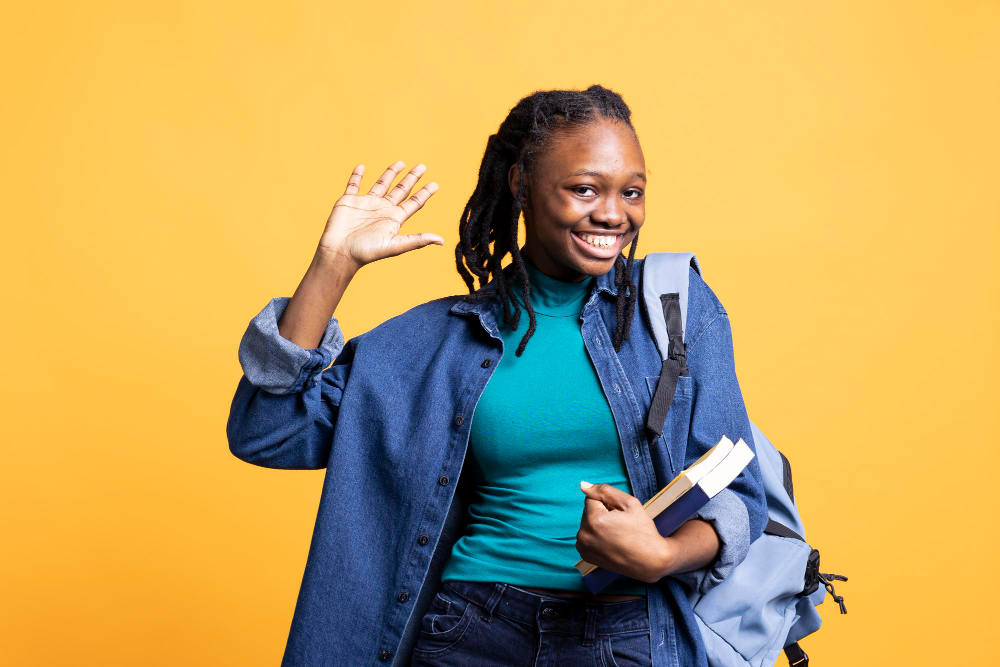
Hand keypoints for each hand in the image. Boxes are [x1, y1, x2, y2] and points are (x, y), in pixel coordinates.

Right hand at [317, 161, 442, 270]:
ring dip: (390, 173)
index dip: (424, 193)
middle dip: (411, 178)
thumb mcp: (395, 245)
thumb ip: (417, 240)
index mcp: (394, 219)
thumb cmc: (366, 252)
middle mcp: (382, 210)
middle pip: (401, 190)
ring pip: (381, 184)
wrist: (340, 252)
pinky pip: (353, 185)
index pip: (413, 202)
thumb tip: (441, 241)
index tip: (435, 184)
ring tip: (401, 163)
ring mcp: (366, 204)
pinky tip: (361, 167)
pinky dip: (357, 175)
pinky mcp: (349, 201)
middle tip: (422, 166)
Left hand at [575, 481, 673, 583]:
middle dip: (601, 513)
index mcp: (594, 520)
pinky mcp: (585, 556)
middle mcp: (585, 535)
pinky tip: (610, 542)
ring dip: (597, 525)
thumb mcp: (629, 503)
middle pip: (587, 511)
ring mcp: (583, 547)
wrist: (650, 561)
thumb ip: (605, 491)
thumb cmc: (643, 531)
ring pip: (586, 524)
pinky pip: (586, 537)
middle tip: (620, 525)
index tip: (619, 514)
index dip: (607, 503)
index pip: (591, 498)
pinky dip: (595, 536)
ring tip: (616, 534)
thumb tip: (582, 485)